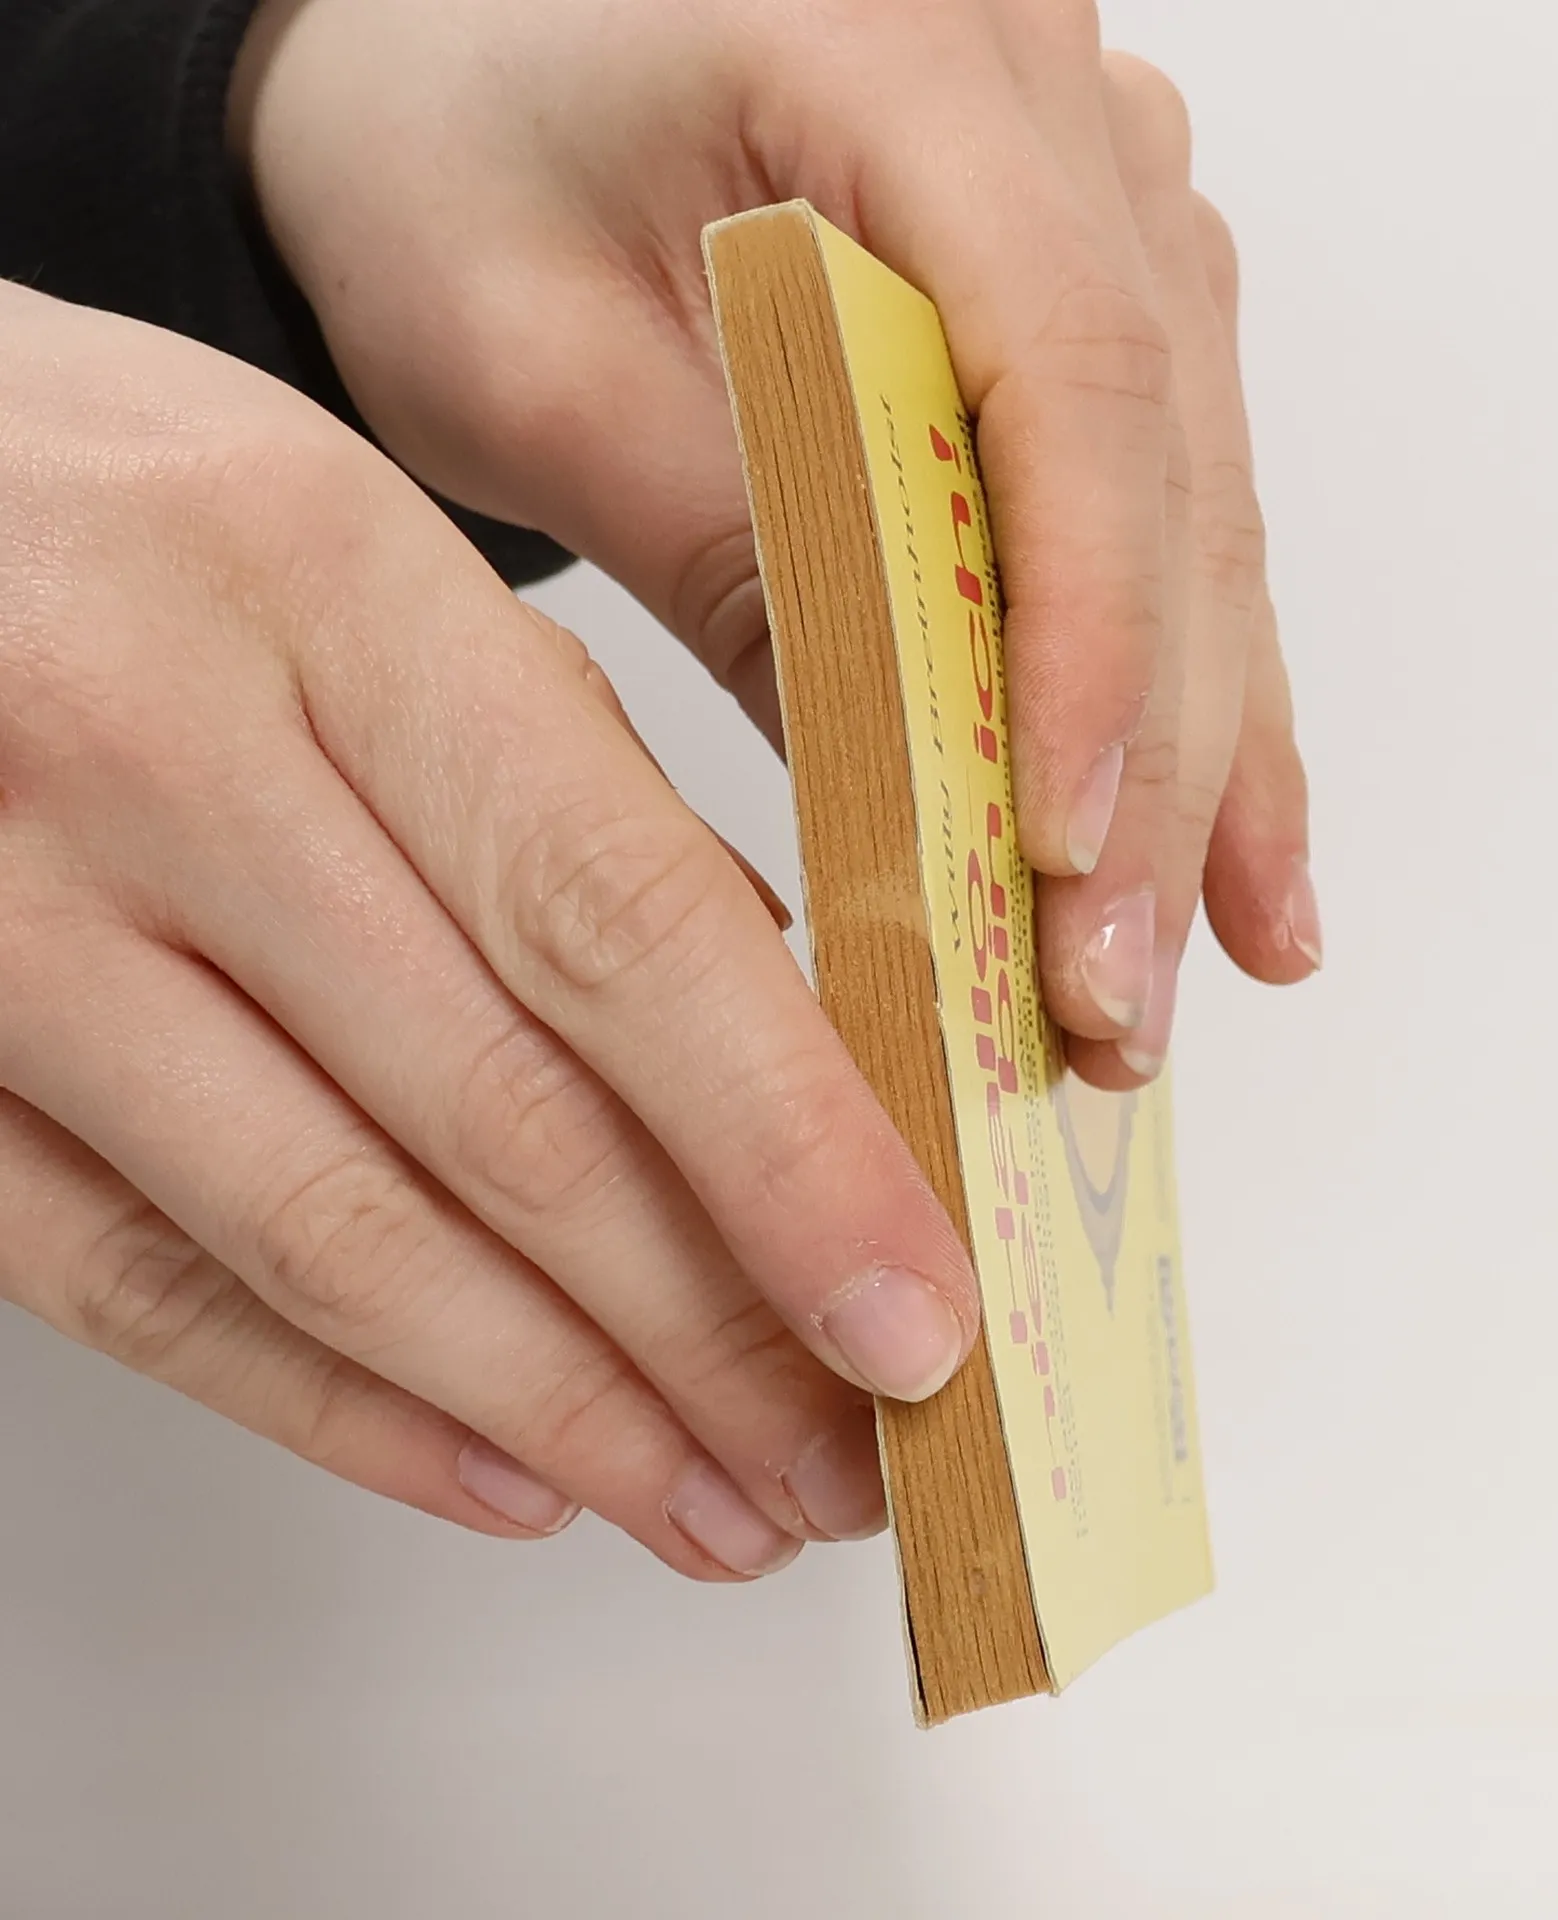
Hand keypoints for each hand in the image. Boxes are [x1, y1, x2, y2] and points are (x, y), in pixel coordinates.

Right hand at [0, 284, 981, 1573]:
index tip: (909, 1309)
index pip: (616, 921)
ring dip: (553, 1408)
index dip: (786, 1147)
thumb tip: (772, 1012)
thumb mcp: (370, 556)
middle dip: (703, 1331)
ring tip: (707, 1504)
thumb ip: (570, 776)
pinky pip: (131, 1280)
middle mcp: (150, 752)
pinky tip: (497, 1468)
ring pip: (328, 1234)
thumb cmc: (128, 514)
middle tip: (843, 1457)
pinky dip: (334, 1404)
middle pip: (498, 1113)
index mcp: (327, 587)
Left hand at [233, 0, 1319, 1088]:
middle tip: (1112, 991)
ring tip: (1172, 972)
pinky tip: (1231, 855)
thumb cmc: (441, 172)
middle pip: (1165, 466)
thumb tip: (919, 818)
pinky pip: (1180, 503)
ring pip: (1202, 505)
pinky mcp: (1100, 281)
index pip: (1066, 366)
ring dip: (1200, 760)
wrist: (443, 77)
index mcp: (890, 39)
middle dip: (1152, 762)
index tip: (1058, 847)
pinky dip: (1196, 697)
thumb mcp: (534, 370)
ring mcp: (1098, 183)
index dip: (1088, 630)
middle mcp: (1046, 91)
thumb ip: (736, 564)